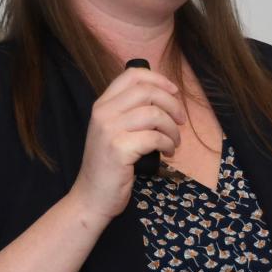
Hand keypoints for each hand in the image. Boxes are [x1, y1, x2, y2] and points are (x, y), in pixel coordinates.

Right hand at [70, 67, 184, 221]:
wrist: (91, 197)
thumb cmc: (109, 165)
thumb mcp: (113, 131)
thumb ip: (129, 112)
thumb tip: (164, 97)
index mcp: (102, 104)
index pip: (132, 75)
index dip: (158, 79)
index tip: (173, 92)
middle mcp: (103, 113)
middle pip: (147, 92)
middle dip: (172, 105)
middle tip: (180, 121)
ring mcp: (109, 130)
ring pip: (154, 114)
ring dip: (172, 128)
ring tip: (174, 142)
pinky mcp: (119, 149)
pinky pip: (154, 137)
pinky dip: (168, 144)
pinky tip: (168, 152)